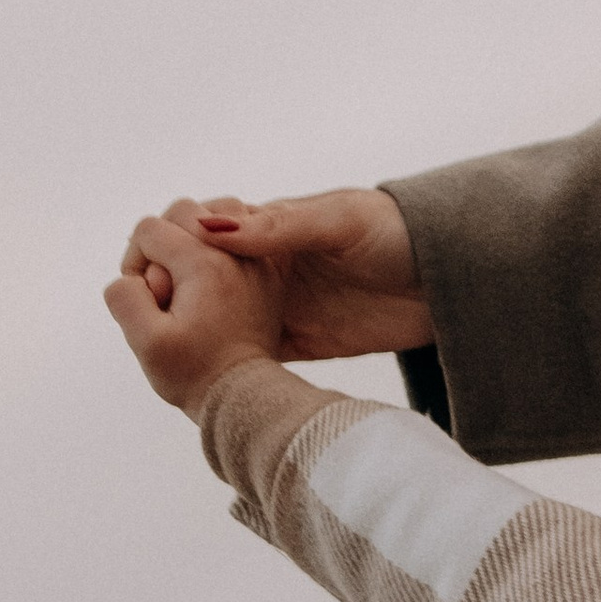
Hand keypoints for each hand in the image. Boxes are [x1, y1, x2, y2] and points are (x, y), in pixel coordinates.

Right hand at [106, 216, 285, 412]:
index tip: (145, 297)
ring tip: (188, 284)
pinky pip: (239, 237)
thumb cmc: (196, 376)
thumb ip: (126, 298)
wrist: (247, 397)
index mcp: (205, 263)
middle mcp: (237, 252)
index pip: (149, 229)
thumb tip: (129, 276)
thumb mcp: (147, 344)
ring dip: (191, 242)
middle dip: (162, 244)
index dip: (133, 261)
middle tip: (166, 289)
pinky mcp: (268, 273)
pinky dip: (218, 250)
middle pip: (183, 213)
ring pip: (215, 218)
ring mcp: (257, 259)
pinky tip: (209, 286)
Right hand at [122, 185, 433, 359]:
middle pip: (199, 279)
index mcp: (272, 227)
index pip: (201, 232)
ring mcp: (281, 305)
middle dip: (169, 293)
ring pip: (216, 318)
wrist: (453, 279)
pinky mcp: (301, 342)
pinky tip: (201, 379)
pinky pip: (250, 353)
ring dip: (190, 330)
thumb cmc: (400, 233)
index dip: (170, 248)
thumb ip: (280, 227)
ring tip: (157, 351)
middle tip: (147, 316)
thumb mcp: (341, 222)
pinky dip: (225, 363)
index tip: (150, 271)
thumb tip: (208, 224)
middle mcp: (267, 266)